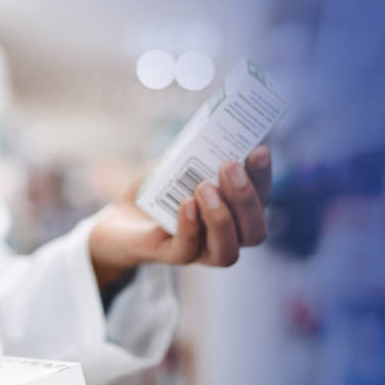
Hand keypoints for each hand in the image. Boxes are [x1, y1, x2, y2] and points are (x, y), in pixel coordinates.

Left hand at [89, 145, 271, 287]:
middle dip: (245, 199)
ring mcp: (198, 251)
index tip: (258, 150)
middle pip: (253, 232)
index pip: (262, 201)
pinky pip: (186, 251)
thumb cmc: (158, 189)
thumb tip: (212, 129)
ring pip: (227, 252)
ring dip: (221, 219)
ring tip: (204, 187)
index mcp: (235, 213)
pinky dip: (189, 226)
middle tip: (229, 166)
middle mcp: (224, 236)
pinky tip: (185, 203)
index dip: (264, 177)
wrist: (121, 216)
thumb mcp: (179, 163)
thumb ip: (197, 151)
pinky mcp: (168, 255)